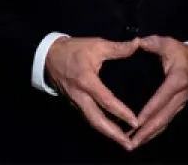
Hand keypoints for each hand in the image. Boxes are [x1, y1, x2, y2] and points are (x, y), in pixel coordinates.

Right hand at [44, 36, 142, 150]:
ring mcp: (76, 103)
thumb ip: (118, 48)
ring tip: (124, 142)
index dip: (121, 112)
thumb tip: (138, 43)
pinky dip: (101, 127)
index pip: (106, 101)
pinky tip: (112, 132)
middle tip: (129, 145)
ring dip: (108, 134)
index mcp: (87, 81)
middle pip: (97, 121)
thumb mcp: (96, 45)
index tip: (135, 122)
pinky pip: (89, 118)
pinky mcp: (75, 105)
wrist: (49, 56)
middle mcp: (81, 96)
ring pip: (92, 122)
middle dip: (113, 134)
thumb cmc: (74, 50)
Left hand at [127, 35, 187, 149]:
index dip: (150, 110)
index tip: (137, 121)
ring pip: (164, 123)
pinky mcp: (177, 109)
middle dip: (147, 131)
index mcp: (177, 80)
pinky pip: (165, 122)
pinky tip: (143, 138)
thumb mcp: (167, 44)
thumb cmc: (180, 53)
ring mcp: (179, 105)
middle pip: (163, 117)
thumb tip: (137, 43)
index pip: (161, 98)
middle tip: (131, 141)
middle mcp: (179, 96)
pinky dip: (154, 132)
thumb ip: (152, 43)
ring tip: (133, 144)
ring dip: (149, 135)